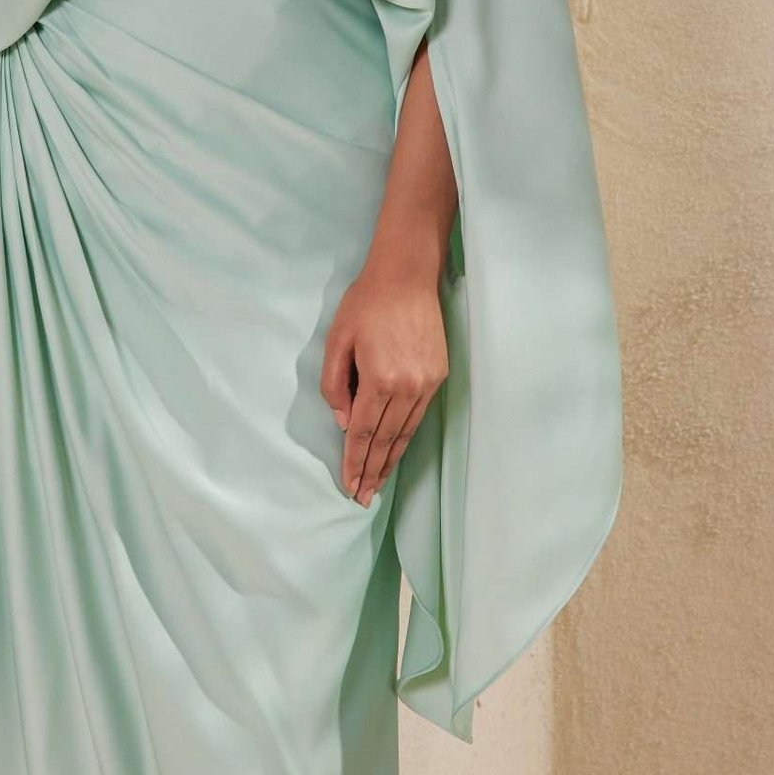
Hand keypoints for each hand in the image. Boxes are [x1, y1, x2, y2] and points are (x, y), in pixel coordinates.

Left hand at [319, 256, 447, 505]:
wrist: (407, 275)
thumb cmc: (366, 303)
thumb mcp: (337, 340)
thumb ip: (334, 385)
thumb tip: (342, 422)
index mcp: (379, 380)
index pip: (362, 433)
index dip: (354, 462)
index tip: (350, 487)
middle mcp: (407, 388)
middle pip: (385, 441)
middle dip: (373, 472)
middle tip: (363, 498)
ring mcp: (427, 383)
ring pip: (405, 433)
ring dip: (390, 460)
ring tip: (379, 483)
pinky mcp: (438, 375)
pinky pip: (418, 416)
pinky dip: (406, 437)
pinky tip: (397, 449)